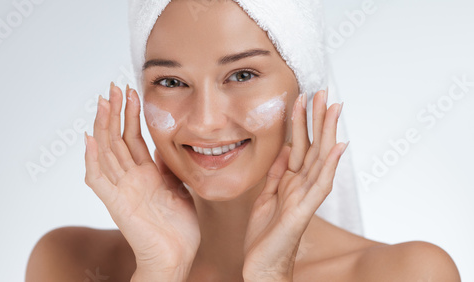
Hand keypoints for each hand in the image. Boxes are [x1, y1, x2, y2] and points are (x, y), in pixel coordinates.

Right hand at [84, 83, 199, 280]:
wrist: (177, 254)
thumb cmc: (179, 226)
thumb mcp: (177, 186)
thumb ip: (167, 167)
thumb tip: (165, 145)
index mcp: (145, 173)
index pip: (133, 137)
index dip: (130, 115)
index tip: (130, 92)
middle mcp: (130, 178)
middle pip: (117, 139)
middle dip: (115, 112)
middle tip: (112, 87)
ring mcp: (121, 189)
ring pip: (107, 152)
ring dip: (103, 127)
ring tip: (103, 102)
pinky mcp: (117, 204)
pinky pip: (99, 180)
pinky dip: (92, 161)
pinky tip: (90, 140)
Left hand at [243, 90, 347, 280]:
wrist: (261, 265)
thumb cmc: (265, 234)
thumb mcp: (266, 195)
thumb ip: (276, 173)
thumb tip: (284, 149)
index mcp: (291, 181)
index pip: (300, 145)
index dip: (303, 122)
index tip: (305, 98)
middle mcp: (301, 186)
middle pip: (313, 146)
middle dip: (318, 119)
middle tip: (324, 92)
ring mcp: (304, 197)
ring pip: (319, 159)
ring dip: (327, 133)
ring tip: (334, 108)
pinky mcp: (302, 211)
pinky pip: (318, 186)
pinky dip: (329, 166)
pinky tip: (338, 147)